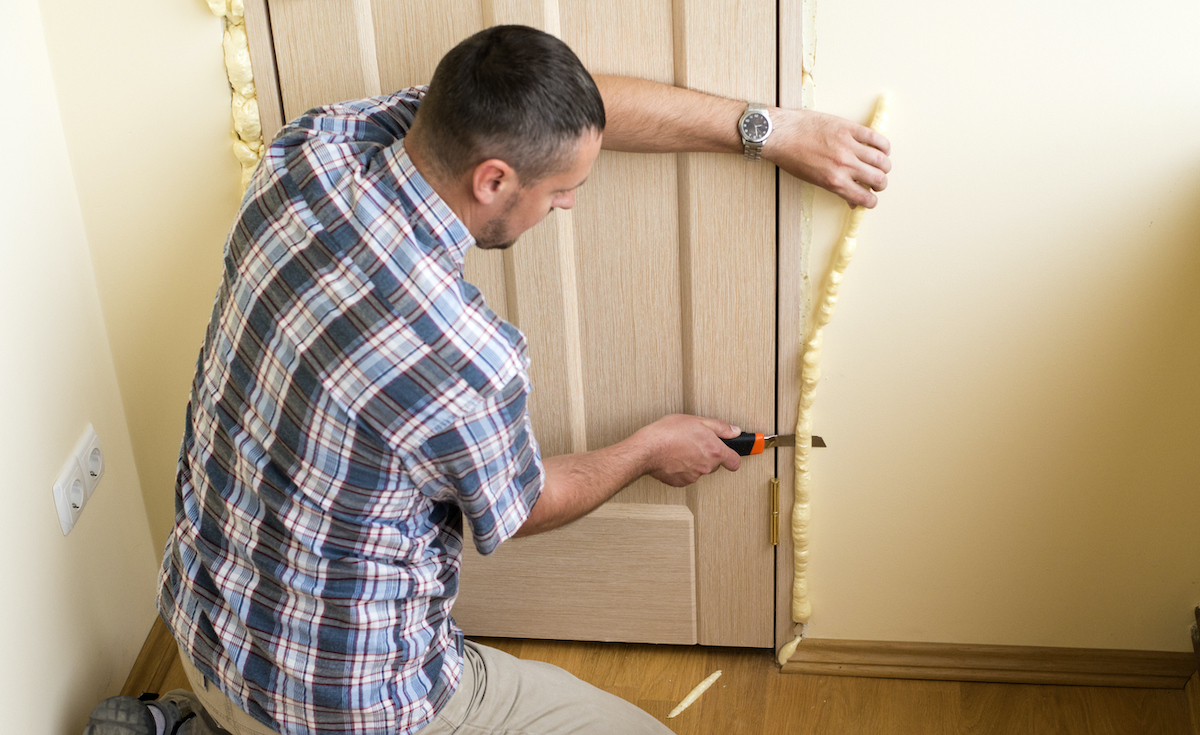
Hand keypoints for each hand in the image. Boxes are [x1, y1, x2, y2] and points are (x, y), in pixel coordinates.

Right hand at [633, 414, 741, 486]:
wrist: (647, 449)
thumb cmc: (668, 433)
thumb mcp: (697, 421)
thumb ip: (720, 427)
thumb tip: (734, 431)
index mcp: (714, 451)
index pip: (735, 462)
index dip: (732, 457)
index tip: (730, 454)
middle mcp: (706, 467)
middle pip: (715, 464)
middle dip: (709, 454)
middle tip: (696, 443)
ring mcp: (694, 476)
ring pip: (700, 469)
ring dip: (695, 461)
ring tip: (681, 448)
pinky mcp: (681, 482)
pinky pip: (687, 475)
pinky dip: (683, 468)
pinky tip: (674, 457)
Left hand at [764, 108, 891, 208]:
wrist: (780, 134)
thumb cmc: (791, 157)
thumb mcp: (812, 180)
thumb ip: (835, 189)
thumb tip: (850, 199)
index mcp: (834, 181)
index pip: (864, 197)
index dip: (871, 201)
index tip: (871, 199)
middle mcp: (844, 165)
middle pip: (878, 178)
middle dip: (881, 184)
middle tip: (877, 183)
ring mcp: (848, 145)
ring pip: (881, 159)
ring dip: (885, 166)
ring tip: (881, 166)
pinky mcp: (848, 128)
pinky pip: (875, 138)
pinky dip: (884, 146)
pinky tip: (882, 149)